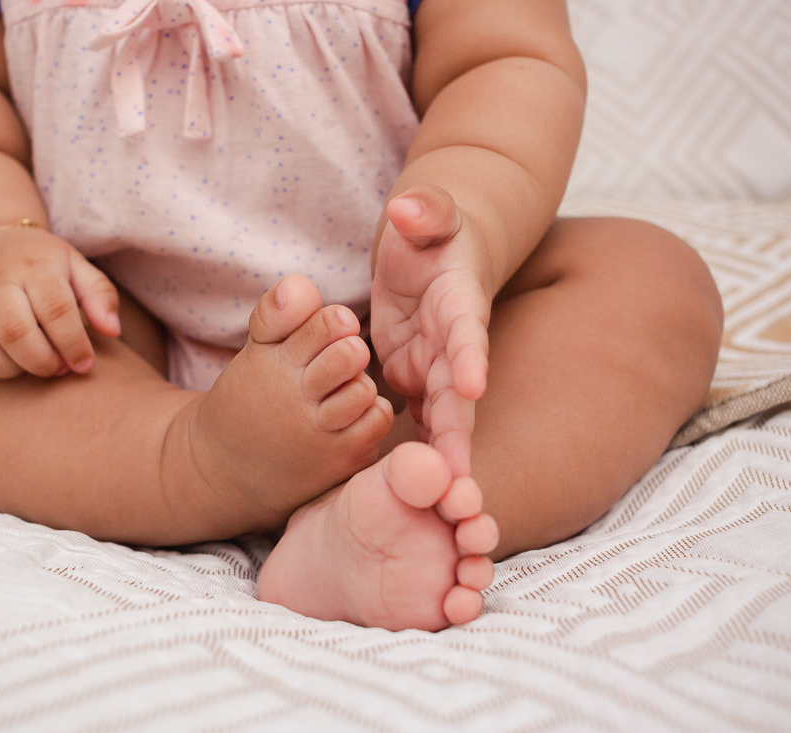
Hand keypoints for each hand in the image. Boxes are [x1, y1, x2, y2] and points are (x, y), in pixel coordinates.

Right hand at [0, 227, 120, 377]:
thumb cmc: (42, 264)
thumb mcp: (77, 267)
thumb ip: (100, 296)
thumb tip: (111, 331)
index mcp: (35, 266)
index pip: (55, 308)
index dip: (73, 343)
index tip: (84, 364)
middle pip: (14, 331)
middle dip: (41, 362)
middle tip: (56, 369)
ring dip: (6, 369)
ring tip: (27, 367)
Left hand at [371, 185, 491, 476]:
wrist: (434, 254)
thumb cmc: (430, 229)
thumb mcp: (429, 213)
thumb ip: (425, 210)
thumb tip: (408, 207)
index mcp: (459, 302)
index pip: (465, 329)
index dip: (469, 354)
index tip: (472, 384)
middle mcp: (453, 343)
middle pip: (459, 392)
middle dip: (460, 435)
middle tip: (459, 479)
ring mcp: (436, 365)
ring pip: (444, 418)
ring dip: (445, 459)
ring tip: (444, 504)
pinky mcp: (416, 378)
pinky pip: (421, 421)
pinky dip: (423, 454)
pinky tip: (416, 494)